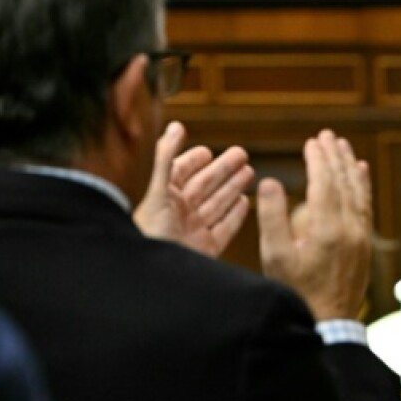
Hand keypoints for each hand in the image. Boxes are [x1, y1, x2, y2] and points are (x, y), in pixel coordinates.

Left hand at [134, 121, 253, 256]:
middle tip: (242, 154)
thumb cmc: (150, 232)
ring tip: (250, 173)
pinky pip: (224, 228)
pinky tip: (246, 203)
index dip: (192, 160)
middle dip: (223, 170)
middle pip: (205, 186)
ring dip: (233, 187)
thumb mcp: (158, 188)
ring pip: (217, 204)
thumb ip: (167, 157)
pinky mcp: (207, 249)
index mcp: (163, 198)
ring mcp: (194, 231)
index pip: (180, 173)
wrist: (156, 274)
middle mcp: (179, 213)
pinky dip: (236, 215)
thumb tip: (177, 125)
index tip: (206, 151)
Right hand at [257, 129, 371, 320]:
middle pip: (345, 183)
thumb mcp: (275, 257)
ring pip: (359, 193)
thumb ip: (271, 217)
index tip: (312, 142)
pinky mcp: (365, 245)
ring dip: (351, 168)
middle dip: (336, 157)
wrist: (329, 323)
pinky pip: (366, 208)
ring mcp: (361, 237)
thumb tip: (269, 181)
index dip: (318, 160)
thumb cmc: (295, 291)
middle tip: (328, 136)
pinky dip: (363, 187)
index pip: (324, 183)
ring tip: (344, 148)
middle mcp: (350, 229)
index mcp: (327, 229)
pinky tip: (360, 175)